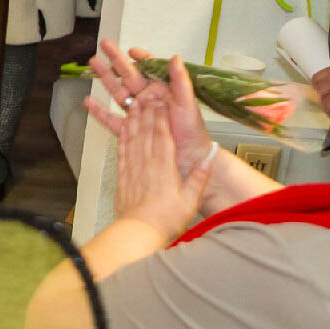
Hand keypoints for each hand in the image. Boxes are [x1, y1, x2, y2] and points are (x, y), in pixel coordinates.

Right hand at [84, 42, 213, 179]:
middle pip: (128, 75)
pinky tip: (89, 102)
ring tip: (94, 64)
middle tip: (104, 45)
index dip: (140, 58)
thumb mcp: (188, 103)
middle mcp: (148, 99)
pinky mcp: (131, 129)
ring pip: (118, 91)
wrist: (189, 158)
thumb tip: (175, 58)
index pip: (149, 68)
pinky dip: (99, 111)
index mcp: (162, 90)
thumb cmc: (192, 131)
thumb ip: (180, 81)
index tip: (132, 51)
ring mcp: (138, 113)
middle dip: (115, 60)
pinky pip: (112, 118)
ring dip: (105, 78)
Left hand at [113, 96, 214, 240]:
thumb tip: (208, 159)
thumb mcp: (189, 201)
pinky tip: (122, 129)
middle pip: (146, 132)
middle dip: (147, 112)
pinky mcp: (122, 176)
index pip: (163, 136)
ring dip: (133, 120)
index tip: (162, 102)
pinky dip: (122, 137)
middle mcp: (146, 164)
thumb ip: (199, 178)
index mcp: (164, 168)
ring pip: (132, 138)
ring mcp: (132, 169)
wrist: (138, 233)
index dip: (162, 117)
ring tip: (134, 104)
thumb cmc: (166, 220)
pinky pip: (122, 151)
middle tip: (147, 95)